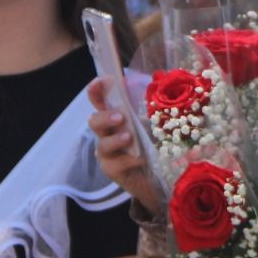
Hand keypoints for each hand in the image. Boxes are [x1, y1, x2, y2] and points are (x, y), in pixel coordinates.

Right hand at [87, 79, 158, 208]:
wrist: (156, 176)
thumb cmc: (152, 145)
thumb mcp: (153, 124)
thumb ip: (149, 111)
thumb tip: (164, 89)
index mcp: (115, 118)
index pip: (100, 101)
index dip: (96, 91)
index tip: (102, 81)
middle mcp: (107, 134)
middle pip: (94, 121)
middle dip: (104, 117)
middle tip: (120, 117)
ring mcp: (107, 153)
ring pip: (102, 144)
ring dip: (116, 139)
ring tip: (128, 137)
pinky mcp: (112, 169)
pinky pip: (116, 163)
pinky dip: (129, 159)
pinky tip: (140, 158)